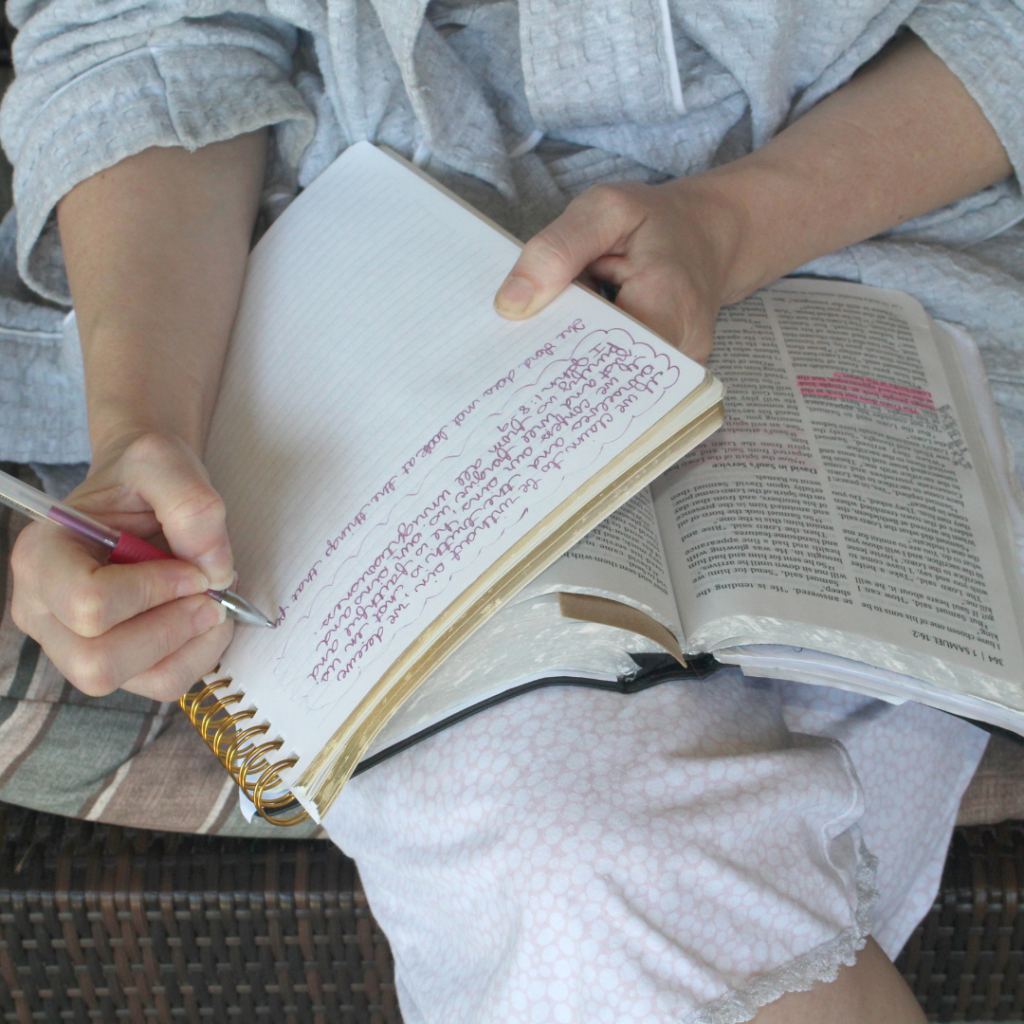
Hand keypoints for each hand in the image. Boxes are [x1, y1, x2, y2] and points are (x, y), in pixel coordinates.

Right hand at [10, 433, 234, 700]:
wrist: (143, 487)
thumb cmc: (142, 476)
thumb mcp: (163, 461)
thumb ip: (192, 506)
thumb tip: (215, 572)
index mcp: (42, 556)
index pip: (88, 603)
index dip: (154, 592)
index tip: (195, 568)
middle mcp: (43, 609)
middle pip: (98, 662)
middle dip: (171, 629)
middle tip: (209, 592)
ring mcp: (72, 644)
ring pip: (134, 680)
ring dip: (190, 645)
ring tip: (212, 602)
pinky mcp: (113, 660)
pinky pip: (160, 682)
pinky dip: (198, 656)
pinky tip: (205, 619)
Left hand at [494, 177, 745, 363]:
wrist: (709, 237)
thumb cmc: (656, 222)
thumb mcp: (604, 210)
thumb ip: (556, 251)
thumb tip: (510, 305)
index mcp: (669, 304)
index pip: (600, 352)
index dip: (553, 356)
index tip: (512, 357)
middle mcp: (682, 351)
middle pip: (604, 380)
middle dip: (556, 371)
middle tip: (510, 364)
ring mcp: (678, 372)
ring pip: (610, 387)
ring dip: (572, 370)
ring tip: (535, 357)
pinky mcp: (669, 379)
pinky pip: (620, 382)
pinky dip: (589, 368)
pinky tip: (563, 353)